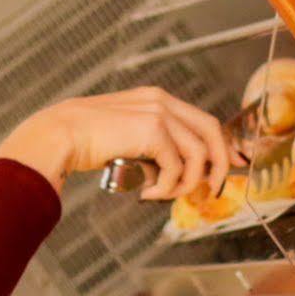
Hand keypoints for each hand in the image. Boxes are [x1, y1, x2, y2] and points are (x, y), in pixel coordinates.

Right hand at [0, 88, 232, 199]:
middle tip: (212, 190)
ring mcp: (159, 113)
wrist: (59, 135)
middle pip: (212, 132)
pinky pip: (176, 167)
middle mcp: (162, 101)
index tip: (235, 164)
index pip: (204, 121)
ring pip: (198, 154)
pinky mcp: (152, 130)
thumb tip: (179, 175)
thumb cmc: (86, 140)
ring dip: (185, 183)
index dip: (224, 144)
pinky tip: (147, 193)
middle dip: (220, 164)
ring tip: (163, 195)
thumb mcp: (127, 138)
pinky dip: (167, 187)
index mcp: (158, 100)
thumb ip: (154, 148)